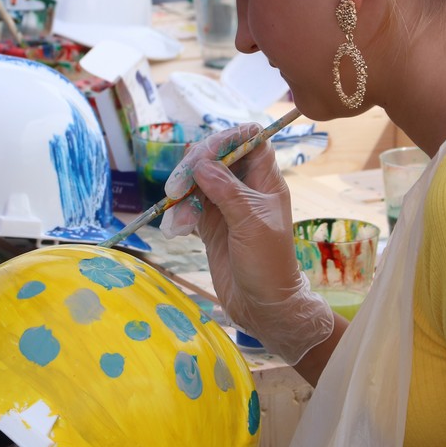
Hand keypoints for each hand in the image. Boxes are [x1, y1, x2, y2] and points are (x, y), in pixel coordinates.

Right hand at [160, 124, 333, 364]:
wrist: (262, 307)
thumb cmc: (268, 265)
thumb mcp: (251, 225)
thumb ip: (227, 191)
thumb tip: (202, 163)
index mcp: (266, 182)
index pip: (250, 141)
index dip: (228, 139)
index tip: (205, 154)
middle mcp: (246, 189)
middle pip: (217, 157)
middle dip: (194, 167)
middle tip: (177, 187)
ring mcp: (226, 206)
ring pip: (198, 181)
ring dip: (183, 195)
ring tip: (180, 221)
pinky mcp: (210, 224)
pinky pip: (189, 205)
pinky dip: (180, 212)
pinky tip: (179, 228)